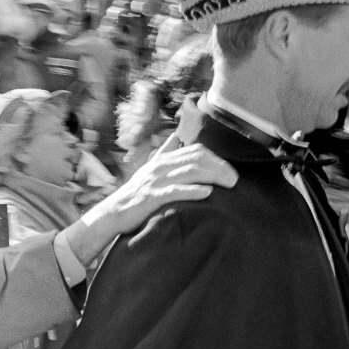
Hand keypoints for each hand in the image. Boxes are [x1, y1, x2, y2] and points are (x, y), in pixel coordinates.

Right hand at [60, 141, 237, 265]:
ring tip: (229, 184)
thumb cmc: (135, 193)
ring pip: (190, 171)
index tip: (230, 170)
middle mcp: (161, 166)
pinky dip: (192, 191)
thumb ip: (164, 152)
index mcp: (163, 160)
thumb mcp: (150, 169)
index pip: (196, 150)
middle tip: (235, 179)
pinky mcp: (151, 197)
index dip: (216, 158)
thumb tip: (176, 136)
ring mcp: (156, 181)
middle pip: (197, 159)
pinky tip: (207, 193)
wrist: (113, 212)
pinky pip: (175, 191)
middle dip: (220, 167)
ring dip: (213, 176)